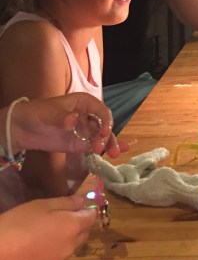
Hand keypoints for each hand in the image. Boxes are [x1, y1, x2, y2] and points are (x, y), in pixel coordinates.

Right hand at [0, 195, 95, 259]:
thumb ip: (65, 203)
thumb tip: (82, 202)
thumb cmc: (17, 223)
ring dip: (64, 241)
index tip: (80, 208)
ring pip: (69, 249)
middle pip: (82, 234)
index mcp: (72, 227)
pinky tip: (35, 251)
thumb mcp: (41, 205)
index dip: (87, 211)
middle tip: (61, 219)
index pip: (90, 218)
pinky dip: (51, 255)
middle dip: (77, 226)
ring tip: (45, 236)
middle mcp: (70, 247)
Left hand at [7, 93, 126, 158]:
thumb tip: (73, 120)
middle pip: (104, 125)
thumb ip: (61, 117)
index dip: (105, 121)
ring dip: (109, 144)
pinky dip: (103, 151)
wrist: (22, 128)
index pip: (101, 110)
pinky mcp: (79, 144)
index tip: (104, 133)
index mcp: (84, 102)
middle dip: (108, 136)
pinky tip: (112, 156)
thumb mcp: (48, 112)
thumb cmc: (36, 112)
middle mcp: (88, 115)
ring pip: (102, 137)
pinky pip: (93, 147)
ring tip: (113, 155)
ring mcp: (84, 130)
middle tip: (103, 148)